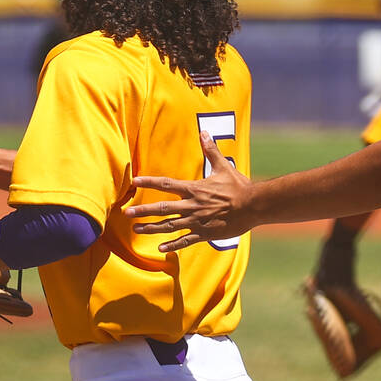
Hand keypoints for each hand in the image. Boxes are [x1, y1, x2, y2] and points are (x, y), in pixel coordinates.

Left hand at [126, 131, 253, 251]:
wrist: (253, 206)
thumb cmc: (238, 186)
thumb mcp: (223, 167)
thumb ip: (210, 151)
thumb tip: (204, 132)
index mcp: (194, 189)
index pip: (166, 184)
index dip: (149, 182)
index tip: (134, 182)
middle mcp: (192, 206)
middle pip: (162, 208)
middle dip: (143, 211)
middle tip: (126, 213)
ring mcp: (197, 221)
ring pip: (170, 226)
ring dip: (152, 228)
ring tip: (137, 229)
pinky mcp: (205, 233)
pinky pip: (185, 240)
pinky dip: (173, 244)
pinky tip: (161, 248)